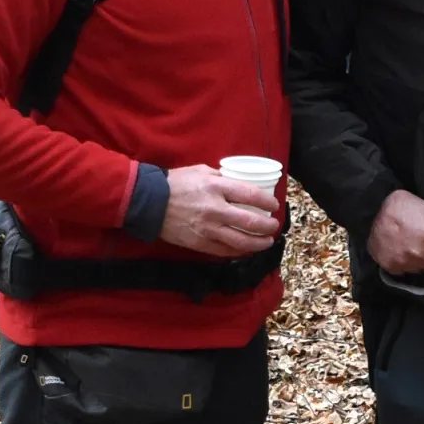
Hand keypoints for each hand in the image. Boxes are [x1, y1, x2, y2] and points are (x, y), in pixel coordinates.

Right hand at [161, 164, 281, 256]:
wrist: (149, 203)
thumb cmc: (176, 183)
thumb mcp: (201, 171)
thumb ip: (223, 178)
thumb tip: (241, 184)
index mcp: (216, 187)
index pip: (251, 196)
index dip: (267, 202)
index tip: (274, 205)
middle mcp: (215, 210)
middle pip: (251, 222)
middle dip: (268, 226)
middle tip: (274, 226)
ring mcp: (208, 229)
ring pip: (241, 241)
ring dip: (259, 243)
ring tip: (267, 241)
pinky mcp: (200, 243)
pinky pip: (225, 251)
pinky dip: (240, 252)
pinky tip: (247, 249)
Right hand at [366, 189, 423, 274]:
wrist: (373, 208)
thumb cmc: (405, 206)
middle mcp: (419, 254)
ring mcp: (403, 263)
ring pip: (422, 271)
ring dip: (421, 262)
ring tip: (413, 245)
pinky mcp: (390, 267)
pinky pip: (406, 272)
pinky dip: (406, 264)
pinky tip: (402, 250)